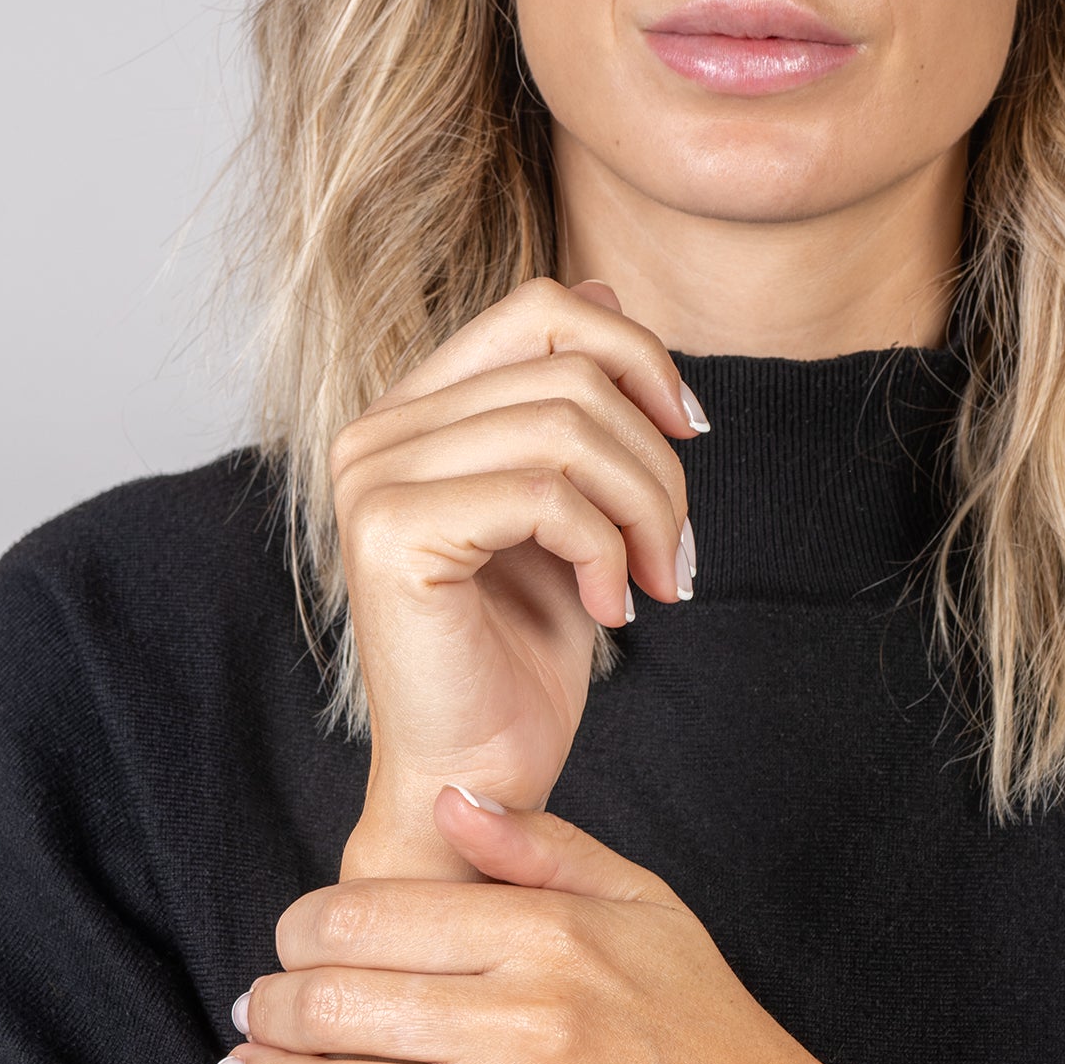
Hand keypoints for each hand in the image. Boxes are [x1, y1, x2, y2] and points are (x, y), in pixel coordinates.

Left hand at [220, 786, 850, 1063]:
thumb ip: (542, 848)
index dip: (302, 929)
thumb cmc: (707, 1025)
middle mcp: (533, 1018)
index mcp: (553, 933)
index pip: (372, 916)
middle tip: (255, 1012)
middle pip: (339, 1002)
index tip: (292, 943)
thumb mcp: (648, 905)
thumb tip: (448, 801)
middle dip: (270, 1007)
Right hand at [327, 276, 708, 858]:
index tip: (691, 434)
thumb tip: (608, 288)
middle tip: (678, 556)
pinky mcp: (389, 532)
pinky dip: (606, 554)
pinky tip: (611, 613)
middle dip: (658, 463)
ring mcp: (373, 476)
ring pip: (568, 427)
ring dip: (646, 512)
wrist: (477, 775)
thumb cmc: (522, 657)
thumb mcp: (571, 513)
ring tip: (655, 585)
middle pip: (570, 367)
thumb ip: (574, 408)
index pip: (542, 306)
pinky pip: (547, 496)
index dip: (639, 355)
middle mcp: (379, 429)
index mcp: (418, 412)